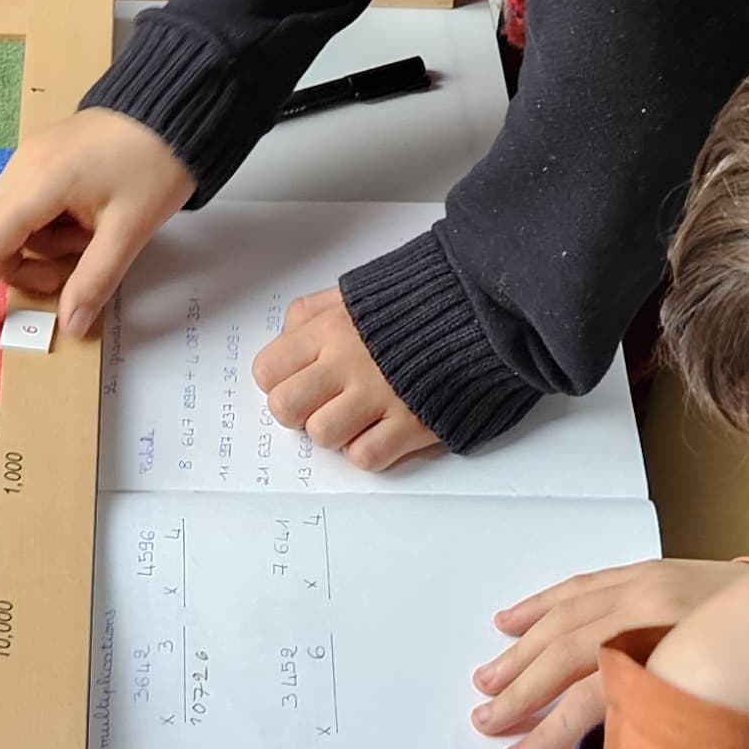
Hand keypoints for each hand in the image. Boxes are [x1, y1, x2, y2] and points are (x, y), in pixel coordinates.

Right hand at [0, 111, 195, 342]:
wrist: (177, 108)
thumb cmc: (156, 163)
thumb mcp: (130, 229)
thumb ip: (94, 279)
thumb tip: (71, 325)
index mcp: (39, 180)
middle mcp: (22, 165)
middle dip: (12, 268)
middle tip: (61, 281)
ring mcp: (31, 157)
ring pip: (6, 220)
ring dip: (37, 248)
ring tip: (89, 244)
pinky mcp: (44, 156)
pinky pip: (25, 203)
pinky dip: (44, 227)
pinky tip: (85, 226)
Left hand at [251, 287, 440, 472]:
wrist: (480, 309)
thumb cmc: (415, 301)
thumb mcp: (355, 291)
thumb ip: (313, 313)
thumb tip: (286, 340)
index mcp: (329, 328)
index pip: (268, 370)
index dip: (278, 382)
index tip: (299, 381)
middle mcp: (348, 362)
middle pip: (286, 408)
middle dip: (299, 412)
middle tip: (322, 404)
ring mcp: (380, 394)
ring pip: (322, 435)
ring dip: (335, 433)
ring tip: (356, 417)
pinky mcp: (413, 422)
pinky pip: (366, 456)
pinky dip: (370, 450)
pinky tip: (383, 430)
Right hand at [470, 558, 748, 748]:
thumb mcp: (742, 718)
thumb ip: (682, 738)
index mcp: (673, 656)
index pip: (592, 700)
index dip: (551, 736)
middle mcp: (650, 614)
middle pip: (567, 656)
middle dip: (522, 693)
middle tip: (487, 721)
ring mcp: (646, 586)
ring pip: (564, 619)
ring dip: (521, 651)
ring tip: (488, 681)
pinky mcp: (649, 571)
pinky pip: (581, 586)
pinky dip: (543, 604)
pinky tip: (513, 620)